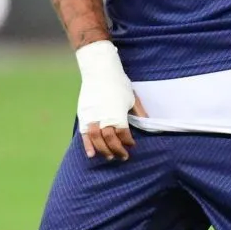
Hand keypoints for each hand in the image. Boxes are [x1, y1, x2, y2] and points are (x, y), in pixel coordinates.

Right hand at [75, 39, 141, 160]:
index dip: (128, 142)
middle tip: (123, 157)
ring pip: (97, 140)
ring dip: (103, 150)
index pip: (123, 135)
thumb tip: (147, 123)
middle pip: (110, 140)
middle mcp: (104, 118)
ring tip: (109, 157)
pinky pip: (84, 134)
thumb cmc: (119, 83)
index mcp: (118, 114)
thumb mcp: (133, 98)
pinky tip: (91, 154)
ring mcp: (92, 117)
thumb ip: (139, 113)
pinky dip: (87, 145)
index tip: (132, 145)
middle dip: (117, 150)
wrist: (100, 71)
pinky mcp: (83, 115)